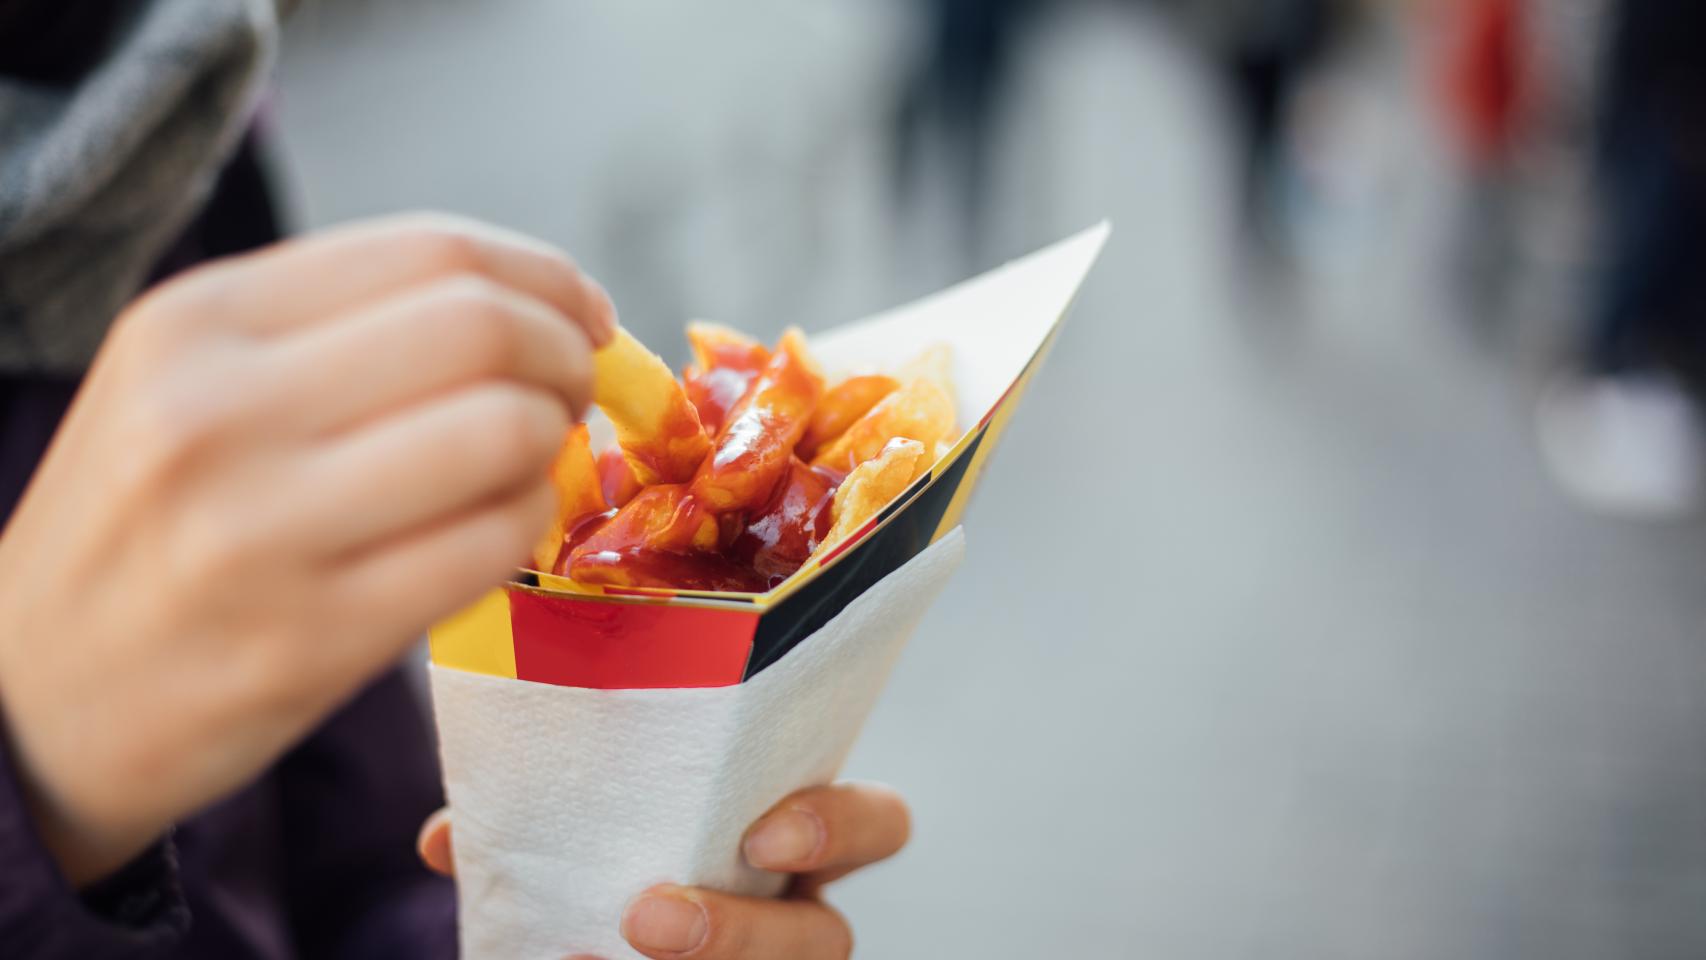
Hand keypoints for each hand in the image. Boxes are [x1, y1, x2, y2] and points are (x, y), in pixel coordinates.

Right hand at [0, 214, 614, 885]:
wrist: (33, 705)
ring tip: (529, 464)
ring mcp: (261, 532)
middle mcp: (217, 413)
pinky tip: (497, 532)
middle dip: (567, 353)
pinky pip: (490, 546)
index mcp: (195, 323)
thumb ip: (345, 330)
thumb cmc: (146, 530)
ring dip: (552, 444)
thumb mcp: (191, 386)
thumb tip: (539, 301)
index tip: (582, 311)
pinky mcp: (313, 639)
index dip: (542, 277)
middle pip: (483, 331)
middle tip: (572, 389)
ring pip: (503, 433)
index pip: (432, 252)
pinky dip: (525, 527)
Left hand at [417, 782, 910, 958]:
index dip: (837, 828)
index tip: (759, 834)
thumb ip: (541, 817)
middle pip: (827, 938)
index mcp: (789, 839)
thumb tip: (446, 839)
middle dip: (745, 932)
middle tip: (650, 919)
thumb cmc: (613, 856)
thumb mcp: (594, 821)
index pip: (878, 825)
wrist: (577, 935)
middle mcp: (795, 917)